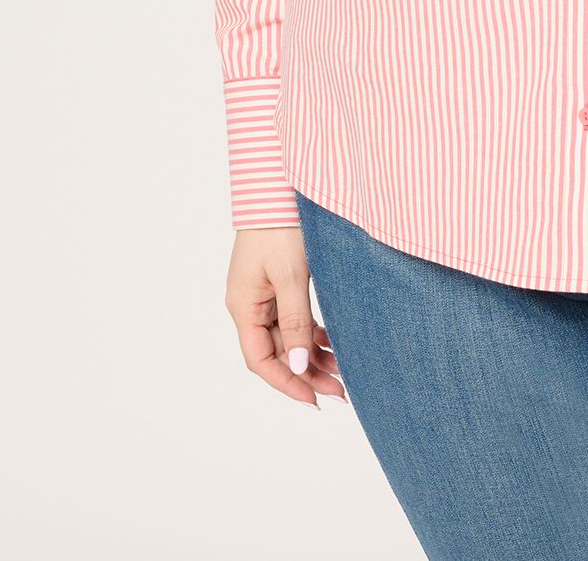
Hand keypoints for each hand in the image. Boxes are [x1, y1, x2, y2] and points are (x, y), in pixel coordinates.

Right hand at [224, 226, 347, 407]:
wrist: (278, 187)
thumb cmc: (280, 227)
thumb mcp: (291, 276)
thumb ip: (296, 321)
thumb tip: (299, 367)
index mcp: (243, 307)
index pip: (261, 360)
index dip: (287, 383)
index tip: (315, 400)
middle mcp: (250, 305)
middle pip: (278, 353)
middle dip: (307, 374)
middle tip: (340, 392)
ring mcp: (264, 294)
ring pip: (289, 337)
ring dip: (313, 356)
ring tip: (344, 373)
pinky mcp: (279, 282)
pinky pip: (294, 318)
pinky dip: (313, 333)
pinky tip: (334, 344)